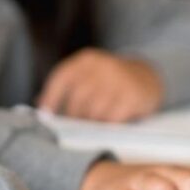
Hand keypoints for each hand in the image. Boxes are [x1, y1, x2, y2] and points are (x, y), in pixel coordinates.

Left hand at [37, 48, 161, 121]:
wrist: (148, 75)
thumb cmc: (109, 80)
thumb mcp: (89, 75)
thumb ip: (67, 88)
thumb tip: (41, 108)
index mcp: (86, 60)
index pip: (61, 78)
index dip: (50, 97)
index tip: (44, 115)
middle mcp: (102, 66)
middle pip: (78, 97)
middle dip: (73, 115)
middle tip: (73, 127)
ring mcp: (119, 80)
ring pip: (95, 110)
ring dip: (90, 124)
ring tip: (90, 128)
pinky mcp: (133, 96)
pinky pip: (114, 118)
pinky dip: (107, 127)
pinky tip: (106, 129)